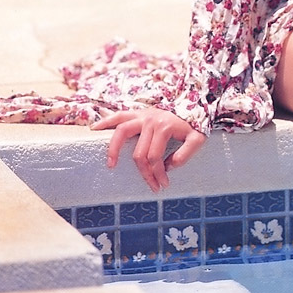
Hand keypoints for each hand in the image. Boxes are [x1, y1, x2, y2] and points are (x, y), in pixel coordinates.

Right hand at [91, 107, 206, 192]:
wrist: (193, 107)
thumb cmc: (193, 126)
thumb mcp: (197, 138)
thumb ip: (186, 153)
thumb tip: (169, 167)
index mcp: (164, 127)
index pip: (154, 157)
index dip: (157, 174)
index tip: (163, 185)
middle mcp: (151, 120)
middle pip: (139, 152)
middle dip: (145, 173)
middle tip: (152, 186)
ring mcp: (142, 115)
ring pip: (122, 132)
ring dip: (114, 149)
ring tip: (111, 165)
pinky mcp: (137, 113)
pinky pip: (118, 116)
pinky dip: (105, 122)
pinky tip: (94, 129)